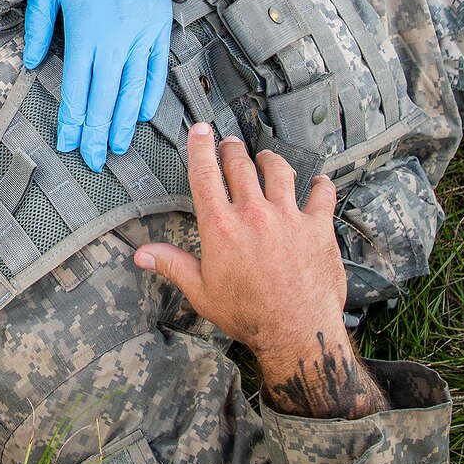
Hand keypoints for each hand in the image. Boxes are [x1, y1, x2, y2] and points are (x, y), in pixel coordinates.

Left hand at [21, 0, 171, 168]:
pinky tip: (141, 114)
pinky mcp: (159, 29)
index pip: (78, 89)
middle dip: (98, 133)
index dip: (73, 121)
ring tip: (117, 146)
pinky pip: (156, 70)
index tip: (68, 144)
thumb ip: (38, 25)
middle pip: (105, 98)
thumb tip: (34, 62)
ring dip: (124, 122)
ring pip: (132, 90)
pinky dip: (150, 95)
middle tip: (93, 160)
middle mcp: (116, 41)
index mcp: (86, 32)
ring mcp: (142, 37)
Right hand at [134, 125, 386, 419]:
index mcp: (221, 227)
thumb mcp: (201, 292)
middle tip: (230, 143)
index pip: (205, 174)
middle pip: (240, 165)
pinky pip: (322, 194)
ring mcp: (288, 217)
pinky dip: (320, 185)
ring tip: (267, 157)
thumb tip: (141, 253)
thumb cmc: (248, 315)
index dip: (200, 147)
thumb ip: (172, 265)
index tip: (201, 130)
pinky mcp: (317, 227)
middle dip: (233, 149)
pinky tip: (317, 182)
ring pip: (279, 170)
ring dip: (271, 159)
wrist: (296, 333)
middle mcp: (253, 214)